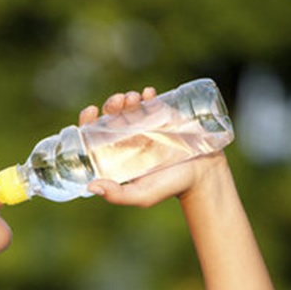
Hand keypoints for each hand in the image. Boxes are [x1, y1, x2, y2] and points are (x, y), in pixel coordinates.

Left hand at [78, 87, 227, 207]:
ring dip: (127, 98)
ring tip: (133, 99)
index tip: (91, 112)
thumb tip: (91, 186)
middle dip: (111, 104)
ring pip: (129, 105)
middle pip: (111, 115)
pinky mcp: (162, 116)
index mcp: (116, 153)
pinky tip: (149, 94)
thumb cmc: (170, 187)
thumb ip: (118, 195)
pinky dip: (147, 95)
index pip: (94, 134)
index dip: (88, 121)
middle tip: (119, 102)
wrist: (202, 175)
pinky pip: (151, 101)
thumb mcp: (142, 195)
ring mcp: (144, 125)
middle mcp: (127, 137)